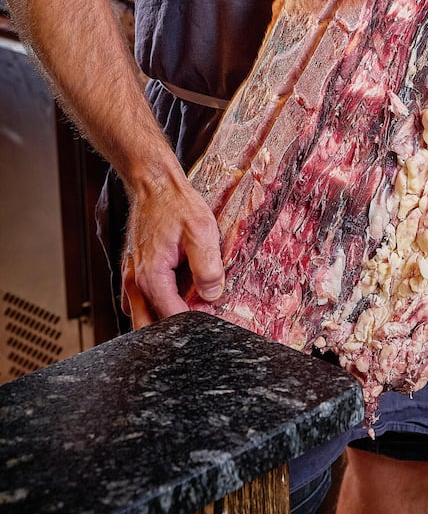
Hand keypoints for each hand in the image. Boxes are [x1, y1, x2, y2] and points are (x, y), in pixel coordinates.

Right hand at [120, 173, 224, 327]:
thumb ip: (208, 267)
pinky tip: (172, 294)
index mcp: (151, 276)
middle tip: (197, 316)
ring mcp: (130, 277)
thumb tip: (212, 295)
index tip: (211, 314)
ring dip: (160, 318)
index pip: (170, 317)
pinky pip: (137, 301)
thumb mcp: (202, 231)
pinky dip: (152, 305)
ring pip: (140, 316)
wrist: (154, 184)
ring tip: (186, 304)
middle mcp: (134, 282)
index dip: (194, 321)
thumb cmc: (176, 204)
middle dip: (172, 328)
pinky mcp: (131, 271)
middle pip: (148, 326)